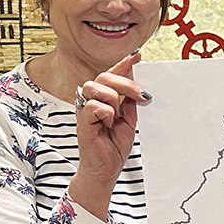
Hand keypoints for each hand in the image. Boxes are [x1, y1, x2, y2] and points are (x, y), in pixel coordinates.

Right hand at [69, 51, 152, 217]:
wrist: (107, 169)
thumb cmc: (114, 145)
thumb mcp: (129, 119)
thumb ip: (129, 101)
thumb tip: (136, 83)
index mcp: (103, 98)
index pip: (111, 74)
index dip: (124, 63)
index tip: (137, 54)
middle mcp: (91, 100)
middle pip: (105, 76)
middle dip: (126, 83)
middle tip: (141, 97)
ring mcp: (84, 110)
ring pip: (97, 86)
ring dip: (114, 99)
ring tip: (118, 117)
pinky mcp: (81, 122)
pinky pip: (94, 106)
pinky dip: (107, 113)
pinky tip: (108, 124)